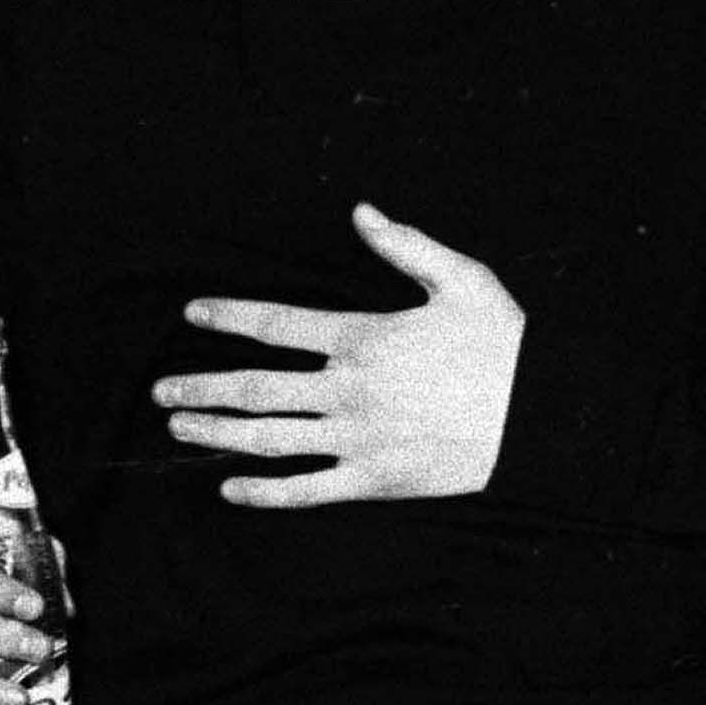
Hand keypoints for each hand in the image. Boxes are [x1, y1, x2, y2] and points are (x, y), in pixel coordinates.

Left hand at [153, 202, 524, 506]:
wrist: (546, 417)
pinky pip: (307, 490)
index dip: (230, 316)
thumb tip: (361, 211)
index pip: (277, 324)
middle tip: (160, 392)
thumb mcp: (462, 279)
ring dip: (218, 432)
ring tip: (178, 427)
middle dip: (202, 386)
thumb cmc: (505, 344)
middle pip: (257, 388)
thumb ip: (405, 245)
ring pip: (270, 438)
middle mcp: (349, 390)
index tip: (192, 313)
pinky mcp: (375, 480)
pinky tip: (229, 488)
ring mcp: (358, 439)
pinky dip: (264, 493)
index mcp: (363, 337)